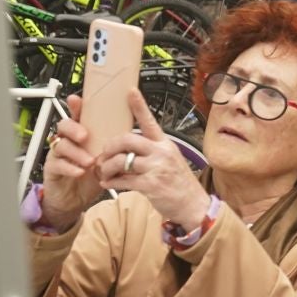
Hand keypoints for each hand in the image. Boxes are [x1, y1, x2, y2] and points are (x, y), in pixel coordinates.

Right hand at [39, 95, 103, 230]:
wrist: (75, 200)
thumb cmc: (90, 177)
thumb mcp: (105, 160)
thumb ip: (113, 148)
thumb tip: (131, 136)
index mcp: (81, 135)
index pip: (78, 117)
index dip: (76, 107)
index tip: (77, 100)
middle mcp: (68, 142)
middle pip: (64, 126)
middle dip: (74, 128)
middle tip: (85, 136)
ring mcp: (58, 155)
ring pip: (61, 145)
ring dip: (76, 152)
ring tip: (89, 161)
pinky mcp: (52, 169)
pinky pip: (57, 164)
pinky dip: (70, 167)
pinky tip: (80, 172)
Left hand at [98, 91, 211, 227]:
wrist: (192, 205)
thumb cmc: (179, 183)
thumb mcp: (169, 161)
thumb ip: (150, 153)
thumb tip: (126, 151)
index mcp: (164, 144)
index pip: (150, 121)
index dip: (139, 105)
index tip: (129, 91)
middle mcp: (161, 153)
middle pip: (127, 140)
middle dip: (110, 147)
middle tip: (104, 154)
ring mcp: (156, 168)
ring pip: (121, 161)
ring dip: (107, 167)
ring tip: (104, 173)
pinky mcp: (151, 185)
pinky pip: (123, 180)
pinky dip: (112, 183)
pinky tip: (108, 184)